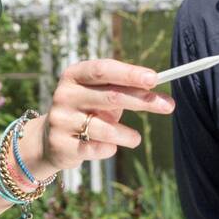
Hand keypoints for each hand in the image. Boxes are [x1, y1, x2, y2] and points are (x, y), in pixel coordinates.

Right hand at [20, 58, 174, 174]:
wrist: (51, 140)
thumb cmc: (88, 111)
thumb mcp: (102, 95)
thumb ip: (126, 92)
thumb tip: (163, 98)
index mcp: (74, 75)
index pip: (103, 69)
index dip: (129, 73)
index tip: (154, 78)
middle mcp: (64, 95)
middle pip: (110, 96)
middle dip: (142, 101)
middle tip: (168, 105)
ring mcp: (60, 120)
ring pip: (105, 128)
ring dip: (128, 135)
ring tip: (135, 138)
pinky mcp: (61, 145)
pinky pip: (96, 149)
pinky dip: (110, 149)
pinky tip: (110, 147)